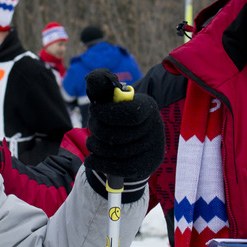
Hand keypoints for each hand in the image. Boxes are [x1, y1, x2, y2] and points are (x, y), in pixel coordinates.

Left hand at [83, 68, 163, 182]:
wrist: (138, 145)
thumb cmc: (119, 119)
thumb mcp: (113, 102)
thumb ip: (103, 89)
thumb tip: (93, 77)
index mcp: (148, 107)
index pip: (129, 113)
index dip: (107, 113)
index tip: (94, 110)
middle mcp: (155, 128)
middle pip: (117, 134)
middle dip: (97, 130)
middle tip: (92, 127)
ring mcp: (152, 149)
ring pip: (114, 152)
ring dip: (95, 147)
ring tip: (92, 143)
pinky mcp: (146, 167)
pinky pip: (118, 168)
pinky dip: (99, 163)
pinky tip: (91, 159)